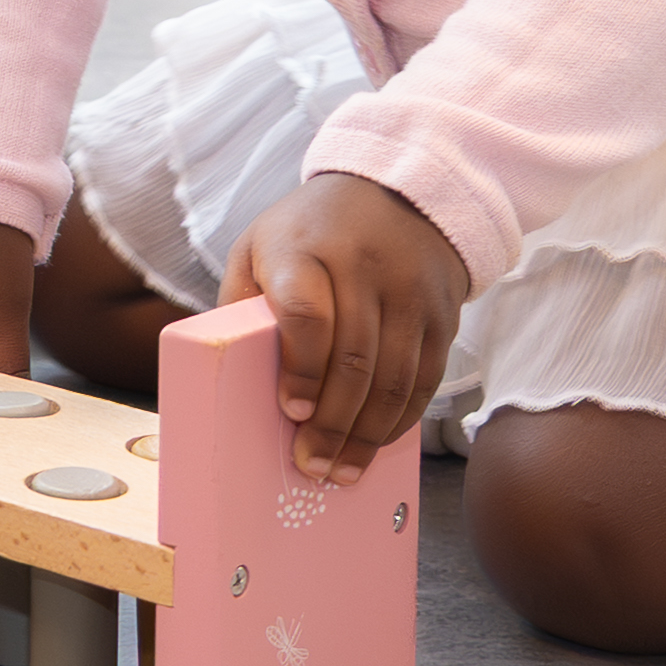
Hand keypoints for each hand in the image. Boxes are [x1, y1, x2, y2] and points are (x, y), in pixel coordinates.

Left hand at [227, 171, 465, 479]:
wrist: (399, 194)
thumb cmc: (309, 232)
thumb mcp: (258, 245)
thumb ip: (240, 301)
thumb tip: (224, 369)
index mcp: (305, 248)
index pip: (308, 313)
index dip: (302, 368)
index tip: (293, 412)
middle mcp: (364, 269)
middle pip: (355, 359)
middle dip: (333, 423)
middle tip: (313, 466)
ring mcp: (409, 293)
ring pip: (395, 378)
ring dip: (368, 434)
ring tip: (343, 472)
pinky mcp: (441, 315)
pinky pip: (425, 380)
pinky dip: (401, 419)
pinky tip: (377, 443)